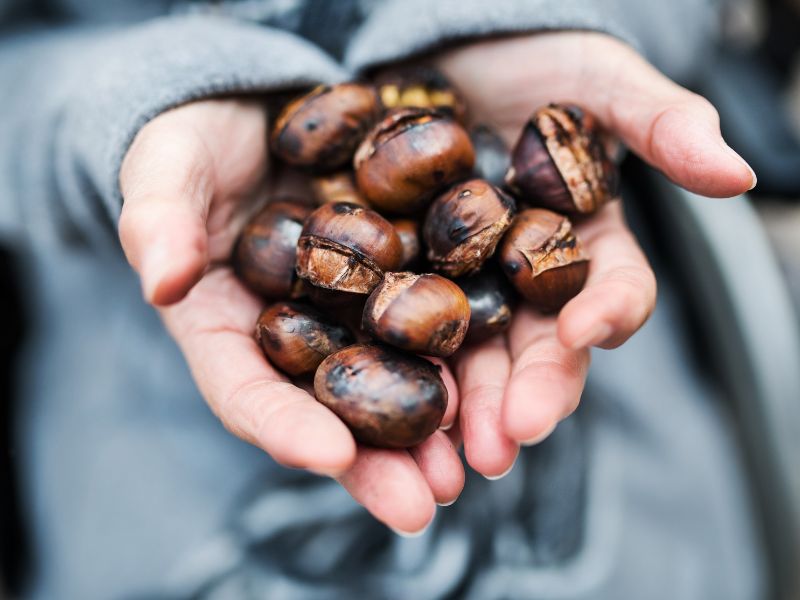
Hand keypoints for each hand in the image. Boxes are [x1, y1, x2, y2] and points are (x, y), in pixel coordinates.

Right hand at [119, 99, 463, 534]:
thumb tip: (160, 281)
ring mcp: (354, 306)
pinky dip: (472, 351)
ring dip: (436, 427)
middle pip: (332, 408)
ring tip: (477, 464)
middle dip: (376, 461)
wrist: (259, 106)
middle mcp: (297, 332)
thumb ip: (158, 218)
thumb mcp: (166, 166)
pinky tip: (508, 379)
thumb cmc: (196, 140)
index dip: (282, 426)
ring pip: (394, 377)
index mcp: (228, 325)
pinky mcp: (405, 269)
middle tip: (421, 505)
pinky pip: (439, 313)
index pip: (245, 389)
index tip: (328, 456)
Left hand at [434, 32, 755, 476]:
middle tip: (508, 439)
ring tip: (452, 452)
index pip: (610, 290)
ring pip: (470, 357)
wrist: (437, 47)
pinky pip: (399, 327)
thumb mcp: (593, 76)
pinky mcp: (399, 276)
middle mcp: (526, 276)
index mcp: (583, 241)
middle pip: (536, 347)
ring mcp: (463, 282)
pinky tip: (381, 400)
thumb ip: (659, 120)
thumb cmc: (528, 56)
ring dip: (465, 408)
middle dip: (526, 393)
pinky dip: (398, 367)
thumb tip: (737, 173)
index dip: (607, 312)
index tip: (587, 331)